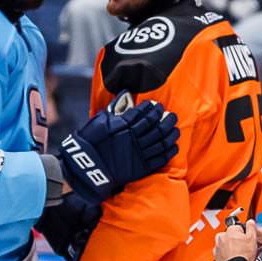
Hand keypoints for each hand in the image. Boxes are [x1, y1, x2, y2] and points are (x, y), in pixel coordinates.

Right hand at [56, 100, 179, 200]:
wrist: (87, 167)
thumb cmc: (91, 141)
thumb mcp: (100, 120)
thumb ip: (114, 107)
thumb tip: (125, 92)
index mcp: (124, 125)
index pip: (144, 114)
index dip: (153, 109)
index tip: (157, 106)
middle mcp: (134, 138)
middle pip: (157, 126)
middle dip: (166, 119)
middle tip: (171, 115)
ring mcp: (139, 153)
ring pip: (161, 141)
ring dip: (170, 133)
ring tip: (174, 128)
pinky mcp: (141, 167)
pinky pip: (160, 158)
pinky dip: (169, 151)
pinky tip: (173, 145)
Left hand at [214, 212, 261, 260]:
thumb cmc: (243, 255)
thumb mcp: (252, 238)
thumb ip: (251, 227)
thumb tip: (250, 222)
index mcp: (231, 230)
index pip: (238, 227)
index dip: (244, 233)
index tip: (246, 238)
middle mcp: (222, 236)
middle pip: (230, 234)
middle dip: (236, 239)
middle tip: (243, 246)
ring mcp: (218, 246)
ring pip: (224, 243)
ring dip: (229, 246)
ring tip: (238, 252)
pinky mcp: (216, 255)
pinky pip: (221, 252)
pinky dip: (225, 253)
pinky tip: (232, 257)